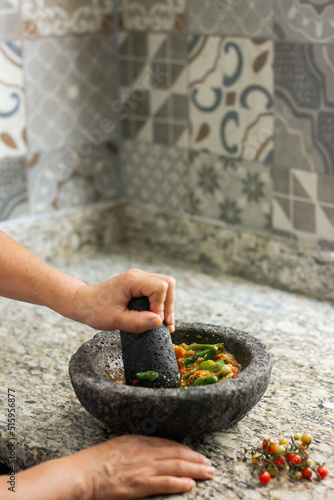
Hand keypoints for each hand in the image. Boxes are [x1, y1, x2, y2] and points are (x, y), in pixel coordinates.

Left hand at [71, 268, 175, 332]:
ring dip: (167, 304)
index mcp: (131, 280)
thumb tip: (158, 321)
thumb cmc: (95, 310)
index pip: (159, 287)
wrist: (84, 303)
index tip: (153, 321)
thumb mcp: (115, 320)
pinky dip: (162, 302)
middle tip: (165, 324)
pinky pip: (158, 289)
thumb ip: (137, 322)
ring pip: (166, 285)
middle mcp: (138, 275)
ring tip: (164, 322)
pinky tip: (159, 317)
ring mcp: (139, 278)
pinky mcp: (139, 284)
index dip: (161, 306)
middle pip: (167, 283)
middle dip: (169, 304)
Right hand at [73, 435, 214, 499]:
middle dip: (196, 458)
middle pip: (177, 453)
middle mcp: (144, 451)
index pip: (168, 443)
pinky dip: (180, 483)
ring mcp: (143, 467)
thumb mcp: (117, 446)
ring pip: (176, 466)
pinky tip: (191, 484)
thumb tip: (147, 452)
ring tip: (208, 473)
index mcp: (138, 440)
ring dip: (195, 469)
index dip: (185, 449)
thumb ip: (134, 447)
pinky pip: (165, 483)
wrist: (81, 474)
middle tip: (209, 464)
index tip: (195, 454)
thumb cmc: (94, 462)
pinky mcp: (140, 484)